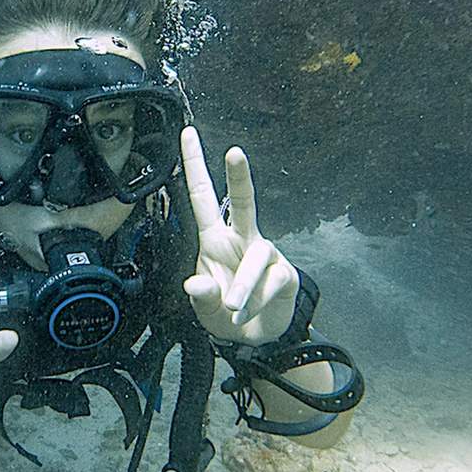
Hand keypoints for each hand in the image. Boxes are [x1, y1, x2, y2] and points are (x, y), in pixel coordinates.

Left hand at [180, 126, 298, 344]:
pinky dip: (257, 304)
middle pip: (242, 202)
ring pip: (255, 260)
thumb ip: (201, 295)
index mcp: (214, 238)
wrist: (255, 339)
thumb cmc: (224, 312)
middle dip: (239, 176)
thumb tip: (194, 283)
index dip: (193, 165)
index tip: (186, 132)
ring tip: (234, 309)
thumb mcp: (204, 308)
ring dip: (243, 288)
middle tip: (234, 152)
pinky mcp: (285, 273)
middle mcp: (241, 239)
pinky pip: (271, 284)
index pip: (201, 196)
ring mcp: (265, 254)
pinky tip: (249, 315)